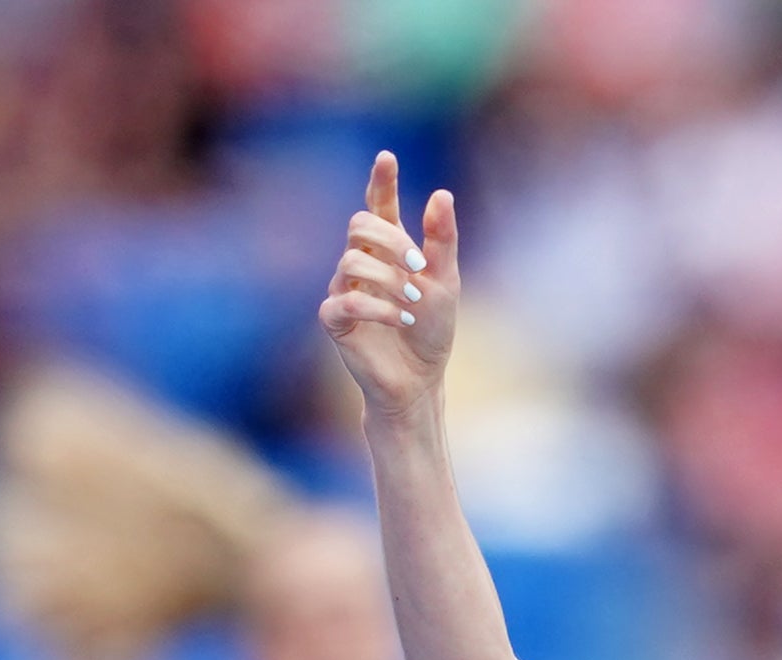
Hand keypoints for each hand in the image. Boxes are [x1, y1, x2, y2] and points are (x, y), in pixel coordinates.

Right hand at [316, 150, 459, 423]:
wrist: (419, 380)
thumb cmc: (431, 330)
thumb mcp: (446, 282)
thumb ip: (441, 240)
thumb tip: (441, 194)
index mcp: (388, 249)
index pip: (379, 206)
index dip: (380, 181)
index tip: (386, 157)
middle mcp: (363, 264)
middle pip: (360, 225)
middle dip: (391, 240)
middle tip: (420, 266)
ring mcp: (345, 289)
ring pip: (351, 261)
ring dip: (388, 278)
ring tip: (413, 303)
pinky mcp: (335, 320)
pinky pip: (345, 300)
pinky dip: (377, 307)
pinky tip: (400, 320)